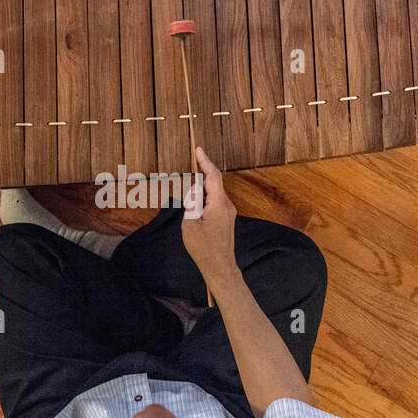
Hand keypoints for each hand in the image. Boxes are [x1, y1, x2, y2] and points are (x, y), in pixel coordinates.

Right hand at [181, 146, 237, 285]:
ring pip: (211, 195)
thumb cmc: (204, 249)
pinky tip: (197, 219)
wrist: (220, 267)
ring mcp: (228, 212)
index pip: (212, 176)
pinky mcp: (226, 218)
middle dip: (196, 189)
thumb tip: (194, 193)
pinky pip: (213, 203)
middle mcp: (227, 205)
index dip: (205, 161)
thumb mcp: (189, 225)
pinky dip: (203, 205)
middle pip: (210, 185)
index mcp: (218, 204)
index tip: (199, 150)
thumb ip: (191, 204)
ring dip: (199, 200)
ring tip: (193, 221)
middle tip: (189, 209)